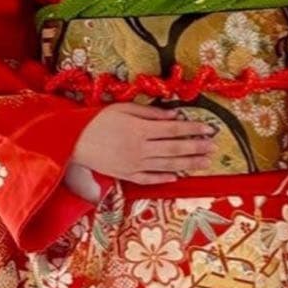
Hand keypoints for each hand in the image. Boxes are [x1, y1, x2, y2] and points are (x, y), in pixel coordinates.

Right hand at [71, 102, 216, 184]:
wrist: (73, 141)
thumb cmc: (96, 120)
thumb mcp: (122, 109)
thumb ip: (149, 113)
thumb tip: (174, 116)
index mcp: (140, 129)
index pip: (174, 130)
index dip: (193, 129)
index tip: (209, 129)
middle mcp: (141, 149)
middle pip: (175, 149)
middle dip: (197, 147)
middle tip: (214, 147)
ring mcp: (135, 164)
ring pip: (168, 165)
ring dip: (189, 164)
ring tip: (205, 162)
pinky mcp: (127, 175)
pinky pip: (150, 178)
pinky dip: (165, 178)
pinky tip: (178, 177)